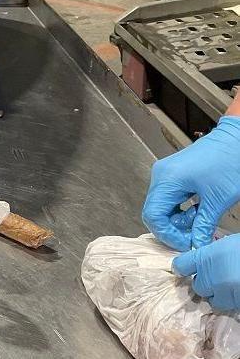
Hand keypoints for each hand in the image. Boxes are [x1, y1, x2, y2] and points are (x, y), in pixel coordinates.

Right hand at [142, 117, 239, 250]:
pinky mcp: (174, 174)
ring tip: (200, 219)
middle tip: (195, 236)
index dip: (167, 235)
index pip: (153, 216)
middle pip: (155, 212)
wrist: (237, 138)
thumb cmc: (230, 161)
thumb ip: (203, 225)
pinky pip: (169, 198)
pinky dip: (181, 209)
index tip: (186, 244)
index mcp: (167, 180)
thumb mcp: (218, 200)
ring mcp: (166, 173)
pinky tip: (197, 210)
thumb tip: (196, 245)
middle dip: (174, 228)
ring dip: (179, 220)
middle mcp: (161, 175)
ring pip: (162, 206)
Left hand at [173, 234, 239, 310]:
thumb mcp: (229, 244)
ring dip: (222, 295)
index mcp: (206, 257)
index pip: (181, 265)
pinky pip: (232, 306)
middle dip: (206, 284)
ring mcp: (224, 293)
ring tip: (234, 285)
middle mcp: (210, 277)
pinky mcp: (237, 304)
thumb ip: (214, 254)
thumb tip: (208, 261)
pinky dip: (236, 301)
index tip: (183, 270)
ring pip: (215, 301)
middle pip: (198, 287)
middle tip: (219, 278)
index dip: (182, 268)